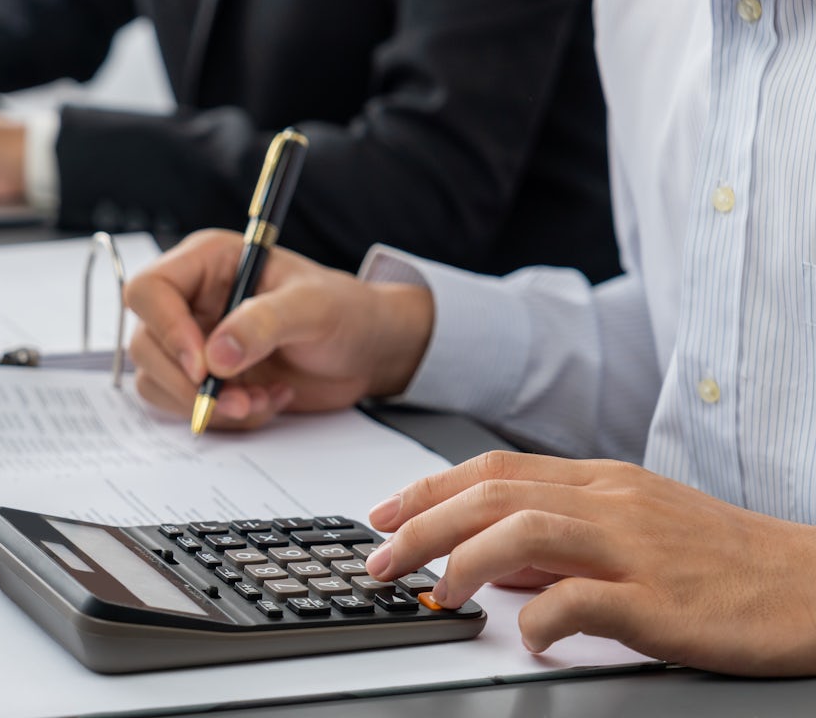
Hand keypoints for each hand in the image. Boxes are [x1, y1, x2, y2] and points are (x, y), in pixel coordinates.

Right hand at [123, 230, 433, 429]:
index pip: (149, 291)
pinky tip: (266, 401)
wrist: (367, 352)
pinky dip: (224, 417)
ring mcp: (193, 342)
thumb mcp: (313, 306)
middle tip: (239, 399)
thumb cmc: (346, 311)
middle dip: (190, 383)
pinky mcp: (204, 380)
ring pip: (157, 381)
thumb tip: (215, 357)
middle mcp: (190, 301)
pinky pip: (185, 407)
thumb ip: (264, 323)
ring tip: (262, 400)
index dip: (166, 329)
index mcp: (207, 263)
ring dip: (209, 405)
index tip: (203, 366)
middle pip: (146, 344)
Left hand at [367, 451, 815, 675]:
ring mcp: (636, 550)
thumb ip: (560, 538)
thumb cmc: (725, 563)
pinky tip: (525, 635)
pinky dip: (537, 618)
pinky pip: (578, 601)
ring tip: (438, 596)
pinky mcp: (660, 601)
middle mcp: (613, 504)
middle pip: (492, 496)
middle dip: (419, 527)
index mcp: (603, 482)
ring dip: (462, 564)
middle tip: (379, 562)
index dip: (425, 491)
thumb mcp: (636, 528)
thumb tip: (484, 557)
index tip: (381, 516)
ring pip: (523, 532)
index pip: (493, 470)